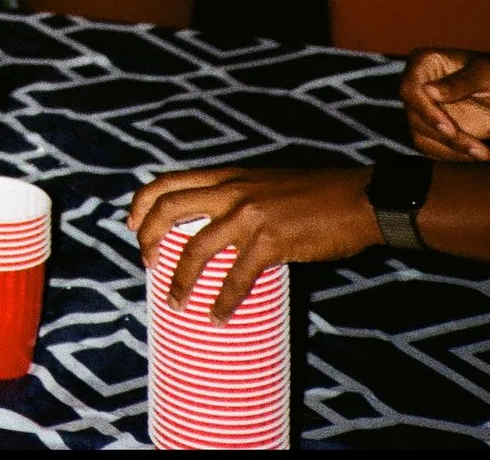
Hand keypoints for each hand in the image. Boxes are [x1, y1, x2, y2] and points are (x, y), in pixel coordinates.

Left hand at [127, 166, 379, 319]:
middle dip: (147, 239)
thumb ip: (235, 193)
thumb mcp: (263, 181)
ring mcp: (248, 216)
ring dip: (180, 280)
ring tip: (175, 301)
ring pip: (194, 249)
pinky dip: (223, 301)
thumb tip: (211, 222)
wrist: (357, 198)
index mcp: (227, 174)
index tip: (132, 226)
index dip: (141, 204)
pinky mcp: (270, 242)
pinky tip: (217, 315)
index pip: (167, 182)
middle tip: (146, 263)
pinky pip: (235, 278)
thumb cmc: (314, 193)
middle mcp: (230, 190)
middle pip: (167, 211)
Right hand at [401, 49, 489, 161]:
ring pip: (422, 137)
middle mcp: (420, 86)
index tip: (450, 129)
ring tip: (486, 154)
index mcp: (426, 64)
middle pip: (416, 118)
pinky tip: (484, 155)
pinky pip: (433, 149)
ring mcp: (427, 109)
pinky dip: (456, 157)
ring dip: (453, 151)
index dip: (426, 112)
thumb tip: (427, 90)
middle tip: (478, 148)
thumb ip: (460, 82)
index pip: (410, 90)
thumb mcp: (488, 75)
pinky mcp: (436, 129)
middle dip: (448, 138)